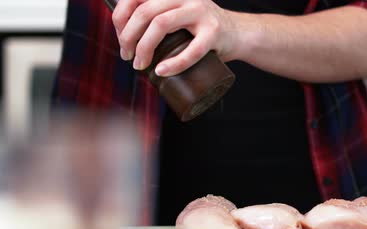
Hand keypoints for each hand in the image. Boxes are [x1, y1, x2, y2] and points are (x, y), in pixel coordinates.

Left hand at [112, 0, 237, 76]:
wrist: (238, 33)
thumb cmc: (200, 29)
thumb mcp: (177, 14)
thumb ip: (155, 16)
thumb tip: (122, 36)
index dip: (119, 19)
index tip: (121, 40)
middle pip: (144, 11)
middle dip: (128, 36)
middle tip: (127, 56)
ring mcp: (201, 12)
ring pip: (161, 23)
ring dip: (144, 47)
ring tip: (140, 65)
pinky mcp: (214, 32)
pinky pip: (192, 49)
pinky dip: (174, 63)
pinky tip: (162, 70)